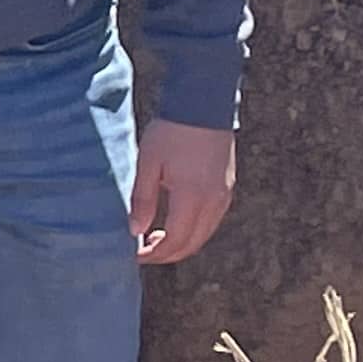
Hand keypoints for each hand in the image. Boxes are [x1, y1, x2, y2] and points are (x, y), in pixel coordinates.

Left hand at [131, 119, 236, 263]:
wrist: (203, 106)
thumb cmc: (172, 131)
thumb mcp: (148, 163)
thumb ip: (142, 199)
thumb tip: (135, 231)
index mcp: (192, 198)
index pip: (174, 241)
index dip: (155, 254)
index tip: (136, 255)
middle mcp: (213, 202)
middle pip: (192, 244)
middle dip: (167, 254)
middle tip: (144, 252)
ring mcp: (223, 196)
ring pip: (204, 235)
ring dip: (182, 243)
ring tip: (156, 239)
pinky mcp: (227, 189)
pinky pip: (211, 221)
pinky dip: (194, 230)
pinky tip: (176, 222)